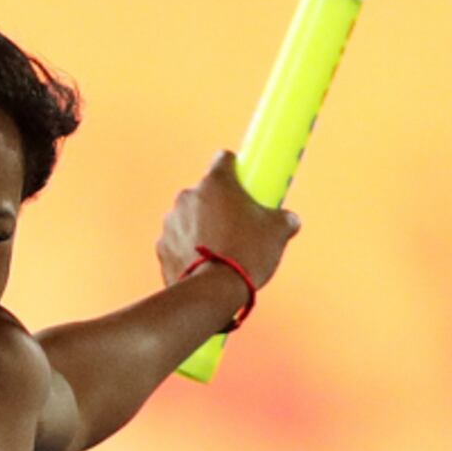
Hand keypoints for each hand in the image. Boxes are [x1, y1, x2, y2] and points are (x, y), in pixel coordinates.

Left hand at [154, 150, 296, 294]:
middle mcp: (188, 196)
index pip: (224, 159)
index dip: (236, 169)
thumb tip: (290, 221)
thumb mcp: (277, 232)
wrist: (213, 292)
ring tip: (221, 251)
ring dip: (202, 228)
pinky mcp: (161, 247)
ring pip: (190, 218)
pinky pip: (178, 242)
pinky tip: (204, 265)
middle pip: (206, 193)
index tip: (244, 183)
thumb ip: (285, 219)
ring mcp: (170, 222)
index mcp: (216, 183)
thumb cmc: (246, 254)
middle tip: (238, 226)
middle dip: (220, 205)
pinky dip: (188, 250)